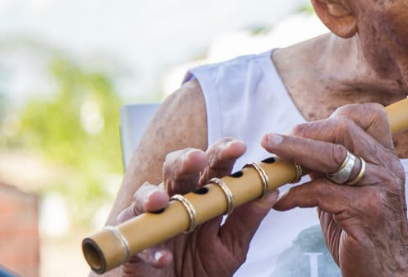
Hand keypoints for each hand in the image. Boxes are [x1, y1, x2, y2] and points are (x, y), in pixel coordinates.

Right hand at [114, 138, 276, 276]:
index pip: (214, 165)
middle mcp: (178, 200)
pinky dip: (151, 248)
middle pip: (178, 169)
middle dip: (186, 159)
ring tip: (163, 200)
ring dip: (153, 195)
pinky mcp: (132, 244)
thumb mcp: (231, 247)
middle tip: (197, 158)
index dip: (224, 151)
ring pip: (147, 195)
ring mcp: (153, 219)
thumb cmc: (203, 268)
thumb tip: (272, 191)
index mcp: (205, 195)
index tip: (239, 146)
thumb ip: (247, 220)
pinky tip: (164, 258)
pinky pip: (136, 239)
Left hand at [262, 104, 407, 276]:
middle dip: (304, 131)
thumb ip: (333, 168)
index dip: (332, 116)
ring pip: (333, 156)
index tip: (302, 129)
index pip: (369, 115)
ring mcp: (380, 188)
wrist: (390, 272)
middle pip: (345, 129)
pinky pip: (323, 193)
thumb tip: (298, 145)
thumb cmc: (363, 231)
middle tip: (274, 140)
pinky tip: (281, 203)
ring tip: (270, 156)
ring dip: (295, 153)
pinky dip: (296, 195)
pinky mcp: (367, 213)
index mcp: (386, 158)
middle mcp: (388, 167)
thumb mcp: (352, 192)